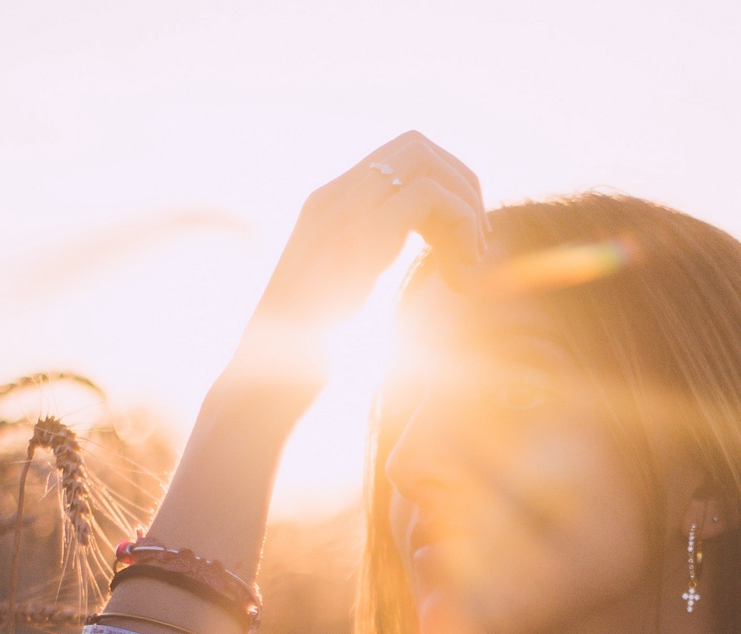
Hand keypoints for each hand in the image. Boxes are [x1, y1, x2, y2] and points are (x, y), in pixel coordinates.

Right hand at [226, 130, 487, 394]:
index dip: (445, 185)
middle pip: (417, 145)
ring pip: (425, 163)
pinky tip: (457, 280)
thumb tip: (425, 263)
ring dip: (465, 209)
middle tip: (474, 245)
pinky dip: (460, 230)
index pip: (401, 155)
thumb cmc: (308, 351)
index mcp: (330, 204)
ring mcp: (341, 212)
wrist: (266, 382)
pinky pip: (428, 198)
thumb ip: (374, 260)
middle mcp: (333, 196)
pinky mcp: (358, 238)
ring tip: (466, 265)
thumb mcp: (347, 291)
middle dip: (462, 186)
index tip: (461, 240)